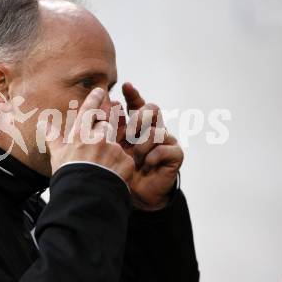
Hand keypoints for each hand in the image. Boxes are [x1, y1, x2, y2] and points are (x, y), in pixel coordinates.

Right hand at [41, 87, 133, 182]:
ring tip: (102, 167)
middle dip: (103, 132)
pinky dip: (120, 165)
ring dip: (111, 151)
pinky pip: (125, 158)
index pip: (89, 110)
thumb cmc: (68, 176)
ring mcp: (113, 149)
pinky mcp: (126, 161)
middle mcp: (98, 137)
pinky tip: (112, 175)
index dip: (95, 99)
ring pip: (115, 143)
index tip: (100, 91)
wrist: (84, 198)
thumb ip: (53, 136)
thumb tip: (43, 123)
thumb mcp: (57, 154)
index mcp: (80, 135)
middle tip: (98, 148)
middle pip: (105, 126)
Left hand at [115, 82, 183, 209]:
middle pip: (152, 109)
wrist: (138, 195)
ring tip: (135, 158)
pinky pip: (166, 148)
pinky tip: (146, 165)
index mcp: (138, 126)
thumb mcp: (113, 148)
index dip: (133, 95)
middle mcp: (153, 129)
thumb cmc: (124, 170)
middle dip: (138, 119)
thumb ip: (110, 129)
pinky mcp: (175, 155)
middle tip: (128, 134)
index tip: (125, 86)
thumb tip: (105, 105)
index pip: (137, 105)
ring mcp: (166, 141)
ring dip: (143, 145)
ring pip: (157, 130)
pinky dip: (153, 156)